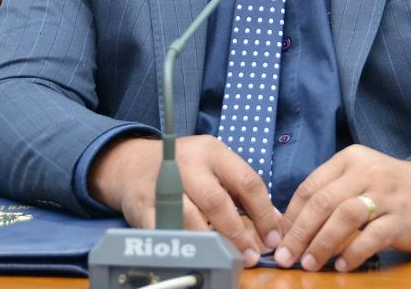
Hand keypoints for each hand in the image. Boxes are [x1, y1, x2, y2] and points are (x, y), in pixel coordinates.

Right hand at [88, 135, 281, 266]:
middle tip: (251, 256)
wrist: (134, 164)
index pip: (246, 181)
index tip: (273, 238)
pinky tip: (196, 255)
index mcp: (213, 152)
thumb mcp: (215, 166)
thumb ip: (243, 190)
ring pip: (189, 218)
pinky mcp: (143, 207)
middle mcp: (188, 165)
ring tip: (227, 258)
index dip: (264, 213)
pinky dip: (182, 245)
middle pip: (216, 201)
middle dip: (238, 233)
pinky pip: (165, 231)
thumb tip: (276, 222)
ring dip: (211, 243)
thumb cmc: (186, 168)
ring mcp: (163, 185)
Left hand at [273, 145, 410, 271]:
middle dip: (300, 232)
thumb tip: (288, 224)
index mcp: (350, 159)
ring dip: (322, 243)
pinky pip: (372, 236)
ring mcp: (386, 194)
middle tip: (286, 256)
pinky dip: (353, 252)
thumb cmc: (387, 189)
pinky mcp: (402, 217)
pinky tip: (342, 265)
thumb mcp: (358, 177)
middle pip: (323, 202)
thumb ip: (329, 193)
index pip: (311, 186)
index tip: (279, 238)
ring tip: (309, 263)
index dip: (291, 215)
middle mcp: (367, 172)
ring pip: (345, 216)